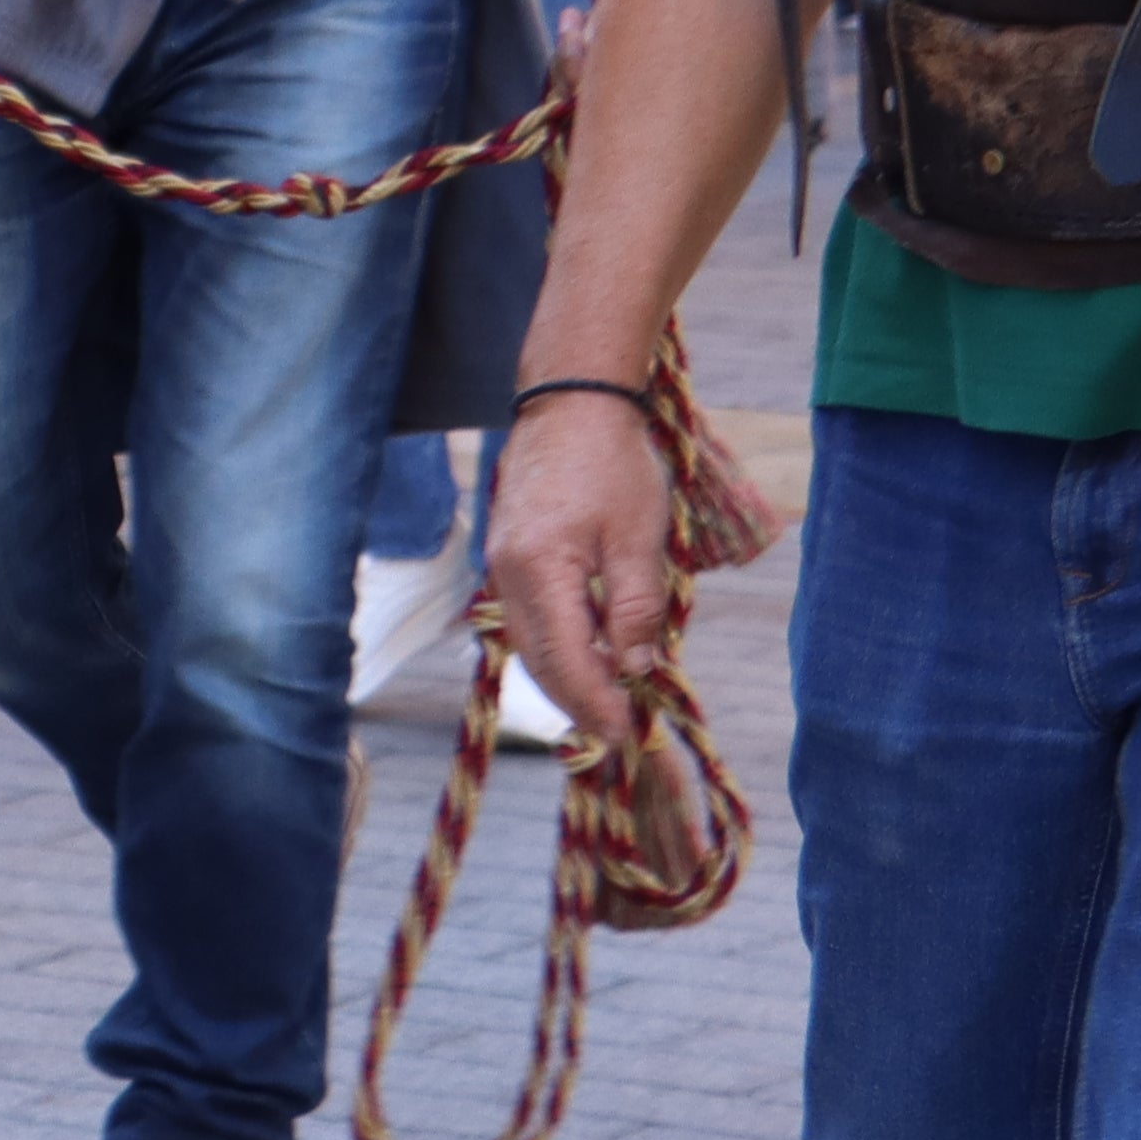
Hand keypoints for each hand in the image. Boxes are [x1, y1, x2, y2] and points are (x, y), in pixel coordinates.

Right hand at [476, 381, 680, 752]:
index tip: (626, 734)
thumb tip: (635, 667)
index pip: (565, 658)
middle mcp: (507, 572)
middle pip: (537, 659)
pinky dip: (555, 645)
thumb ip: (636, 609)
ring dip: (564, 676)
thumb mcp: (640, 539)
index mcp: (540, 569)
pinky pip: (527, 616)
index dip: (596, 703)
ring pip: (527, 641)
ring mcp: (500, 563)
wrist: (570, 405)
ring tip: (606, 700)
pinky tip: (587, 652)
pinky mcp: (506, 553)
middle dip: (576, 701)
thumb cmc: (613, 466)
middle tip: (619, 731)